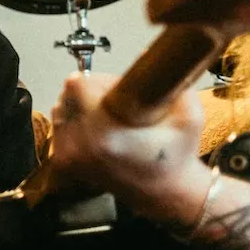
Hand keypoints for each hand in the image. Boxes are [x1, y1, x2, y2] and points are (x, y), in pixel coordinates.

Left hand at [45, 72, 212, 226]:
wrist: (168, 195)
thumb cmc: (178, 155)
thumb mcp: (189, 115)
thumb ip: (173, 80)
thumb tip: (146, 54)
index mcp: (105, 135)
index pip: (77, 85)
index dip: (99, 80)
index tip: (118, 88)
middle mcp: (80, 147)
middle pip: (66, 95)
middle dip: (89, 92)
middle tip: (116, 103)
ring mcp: (68, 157)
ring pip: (60, 109)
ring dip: (80, 107)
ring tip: (109, 119)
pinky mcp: (64, 164)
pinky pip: (60, 127)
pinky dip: (75, 123)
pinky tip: (99, 131)